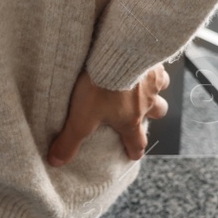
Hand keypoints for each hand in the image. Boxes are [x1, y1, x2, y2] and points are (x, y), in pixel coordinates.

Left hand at [47, 62, 170, 165]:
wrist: (117, 55)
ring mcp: (152, 81)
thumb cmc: (101, 88)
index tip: (133, 154)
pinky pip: (158, 66)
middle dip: (151, 115)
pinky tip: (141, 58)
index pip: (137, 141)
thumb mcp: (81, 117)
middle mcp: (147, 102)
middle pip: (158, 113)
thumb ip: (70, 140)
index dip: (134, 150)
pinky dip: (151, 65)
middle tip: (138, 111)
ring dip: (152, 89)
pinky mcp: (152, 60)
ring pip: (160, 89)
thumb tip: (57, 162)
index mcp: (130, 119)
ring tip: (139, 83)